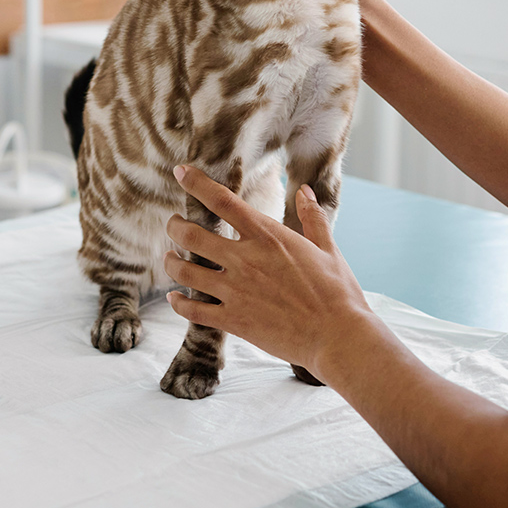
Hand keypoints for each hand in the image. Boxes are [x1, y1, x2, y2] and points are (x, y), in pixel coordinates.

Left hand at [164, 166, 374, 381]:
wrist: (336, 335)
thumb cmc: (337, 291)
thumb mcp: (328, 248)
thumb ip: (313, 217)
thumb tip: (305, 192)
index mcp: (268, 236)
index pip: (223, 201)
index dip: (197, 183)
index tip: (181, 172)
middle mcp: (245, 259)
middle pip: (192, 235)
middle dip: (176, 226)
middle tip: (174, 224)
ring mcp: (235, 291)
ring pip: (185, 271)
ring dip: (172, 261)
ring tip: (170, 257)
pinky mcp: (233, 321)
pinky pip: (192, 310)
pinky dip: (178, 302)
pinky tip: (176, 298)